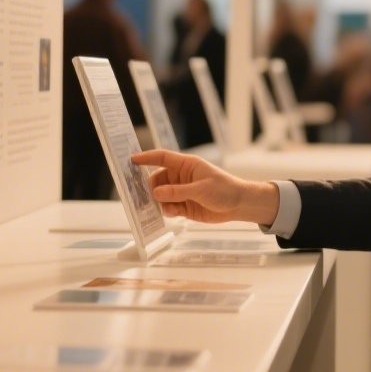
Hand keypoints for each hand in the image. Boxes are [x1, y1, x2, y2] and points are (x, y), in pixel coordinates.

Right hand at [131, 149, 278, 225]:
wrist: (239, 205)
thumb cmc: (224, 189)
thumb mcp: (201, 189)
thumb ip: (178, 192)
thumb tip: (155, 193)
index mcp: (186, 165)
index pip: (162, 158)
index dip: (146, 158)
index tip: (131, 160)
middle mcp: (181, 177)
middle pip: (157, 179)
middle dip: (150, 188)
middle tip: (143, 197)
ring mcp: (181, 192)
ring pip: (161, 195)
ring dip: (158, 202)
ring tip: (160, 208)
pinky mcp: (184, 206)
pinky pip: (168, 208)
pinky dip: (166, 211)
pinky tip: (173, 214)